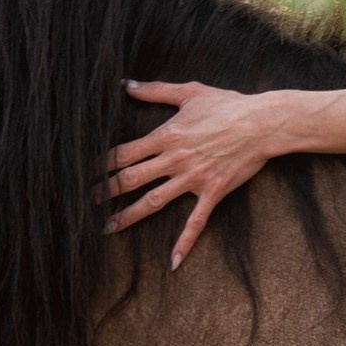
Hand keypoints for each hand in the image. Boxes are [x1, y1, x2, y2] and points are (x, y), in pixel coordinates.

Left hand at [103, 79, 275, 268]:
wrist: (263, 123)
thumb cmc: (228, 105)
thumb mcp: (190, 92)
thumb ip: (155, 90)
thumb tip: (126, 84)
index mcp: (167, 136)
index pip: (124, 153)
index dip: (101, 164)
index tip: (82, 172)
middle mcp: (174, 160)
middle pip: (131, 179)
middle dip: (105, 192)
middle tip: (84, 204)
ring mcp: (192, 179)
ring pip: (152, 202)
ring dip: (127, 216)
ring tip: (107, 228)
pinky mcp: (212, 192)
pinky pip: (195, 222)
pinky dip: (184, 242)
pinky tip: (173, 262)